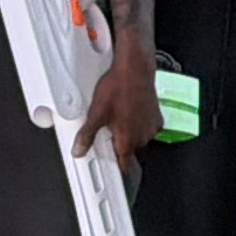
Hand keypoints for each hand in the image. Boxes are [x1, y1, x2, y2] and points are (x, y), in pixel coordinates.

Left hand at [74, 30, 160, 158]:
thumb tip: (79, 150)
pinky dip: (138, 122)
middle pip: (129, 149)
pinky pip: (146, 126)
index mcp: (127, 140)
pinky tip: (129, 110)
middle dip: (119, 142)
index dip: (116, 166)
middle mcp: (142, 136)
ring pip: (138, 137)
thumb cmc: (118, 88)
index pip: (124, 164)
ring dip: (129, 132)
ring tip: (118, 116)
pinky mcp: (156, 115)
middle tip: (108, 129)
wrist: (135, 69)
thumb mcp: (96, 113)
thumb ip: (87, 135)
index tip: (111, 166)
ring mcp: (151, 126)